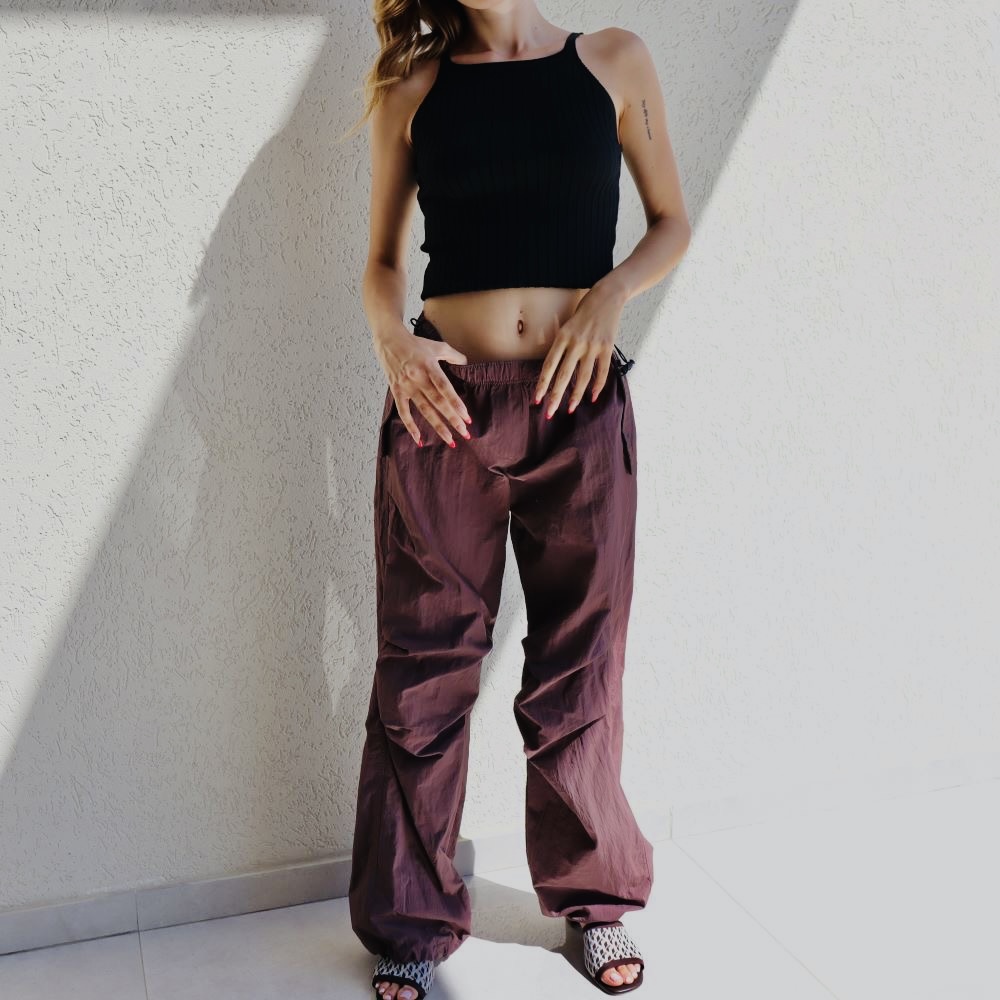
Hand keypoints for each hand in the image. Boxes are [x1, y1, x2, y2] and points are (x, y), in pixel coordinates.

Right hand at [373, 324, 472, 446]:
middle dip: (452, 419)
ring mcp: (406, 386)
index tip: (466, 417)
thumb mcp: (437, 345)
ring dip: (438, 426)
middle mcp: (418, 378)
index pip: (445, 388)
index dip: (456, 403)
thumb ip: (453, 355)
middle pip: (438, 402)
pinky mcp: (397, 391)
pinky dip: (411, 427)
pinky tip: (420, 439)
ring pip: (424, 410)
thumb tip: (466, 363)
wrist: (389, 341)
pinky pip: (404, 412)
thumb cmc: (415, 343)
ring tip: (450, 440)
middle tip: (465, 433)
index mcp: (429, 366)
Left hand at [533, 286, 626, 416]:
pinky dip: (598, 386)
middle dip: (555, 396)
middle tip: (549, 413)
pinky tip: (593, 397)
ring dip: (576, 395)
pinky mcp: (607, 347)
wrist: (607, 297)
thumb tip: (554, 371)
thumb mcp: (565, 326)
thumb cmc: (583, 313)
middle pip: (564, 375)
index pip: (549, 366)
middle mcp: (576, 343)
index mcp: (562, 337)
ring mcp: (592, 346)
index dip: (542, 384)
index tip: (536, 400)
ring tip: (570, 409)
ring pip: (583, 377)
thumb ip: (560, 347)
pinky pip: (602, 371)